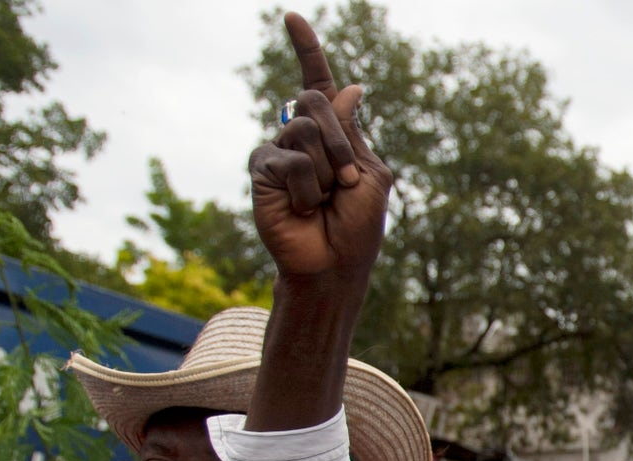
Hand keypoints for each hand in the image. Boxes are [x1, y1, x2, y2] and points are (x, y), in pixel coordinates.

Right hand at [248, 13, 392, 279]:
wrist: (335, 264)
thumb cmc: (357, 225)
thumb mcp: (369, 174)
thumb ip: (354, 132)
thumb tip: (350, 86)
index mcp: (334, 134)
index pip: (319, 83)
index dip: (307, 50)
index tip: (292, 17)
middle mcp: (302, 135)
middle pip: (313, 100)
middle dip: (340, 143)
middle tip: (345, 183)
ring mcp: (280, 150)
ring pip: (304, 129)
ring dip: (327, 170)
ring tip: (325, 199)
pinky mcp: (262, 169)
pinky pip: (290, 160)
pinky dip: (308, 188)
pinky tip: (305, 209)